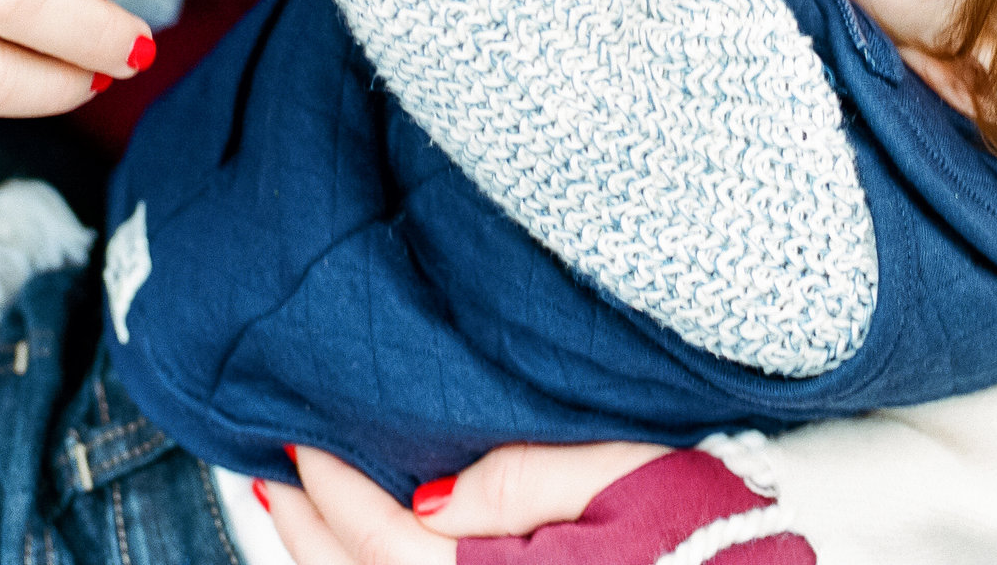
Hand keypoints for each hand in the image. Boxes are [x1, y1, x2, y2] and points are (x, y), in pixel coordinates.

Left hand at [263, 442, 665, 564]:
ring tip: (300, 522)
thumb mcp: (627, 477)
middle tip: (277, 481)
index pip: (389, 546)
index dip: (336, 495)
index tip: (300, 444)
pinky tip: (363, 564)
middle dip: (313, 540)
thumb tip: (425, 497)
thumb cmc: (719, 529)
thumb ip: (522, 484)